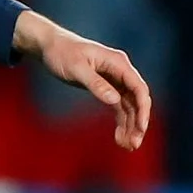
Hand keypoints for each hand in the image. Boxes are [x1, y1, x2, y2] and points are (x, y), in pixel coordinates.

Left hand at [13, 8, 151, 148]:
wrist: (50, 45)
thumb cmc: (62, 53)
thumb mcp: (76, 68)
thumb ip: (96, 83)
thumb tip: (115, 100)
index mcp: (118, 63)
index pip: (138, 88)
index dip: (142, 109)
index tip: (141, 128)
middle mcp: (121, 71)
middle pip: (137, 100)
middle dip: (138, 122)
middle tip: (134, 144)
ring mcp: (116, 80)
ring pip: (130, 106)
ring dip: (130, 126)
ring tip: (128, 146)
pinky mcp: (107, 87)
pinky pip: (119, 106)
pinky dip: (121, 121)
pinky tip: (119, 137)